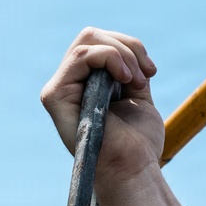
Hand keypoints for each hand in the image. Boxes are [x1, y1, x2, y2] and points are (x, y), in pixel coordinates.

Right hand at [41, 28, 162, 193]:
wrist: (133, 169)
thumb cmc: (138, 143)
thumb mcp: (137, 96)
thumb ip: (128, 69)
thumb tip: (128, 48)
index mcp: (84, 86)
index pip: (99, 43)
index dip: (129, 47)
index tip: (151, 72)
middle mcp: (68, 86)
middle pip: (91, 36)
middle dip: (126, 46)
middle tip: (145, 74)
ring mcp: (59, 90)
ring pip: (87, 42)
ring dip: (121, 53)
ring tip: (136, 80)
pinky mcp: (54, 96)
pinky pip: (81, 57)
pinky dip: (109, 57)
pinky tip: (124, 78)